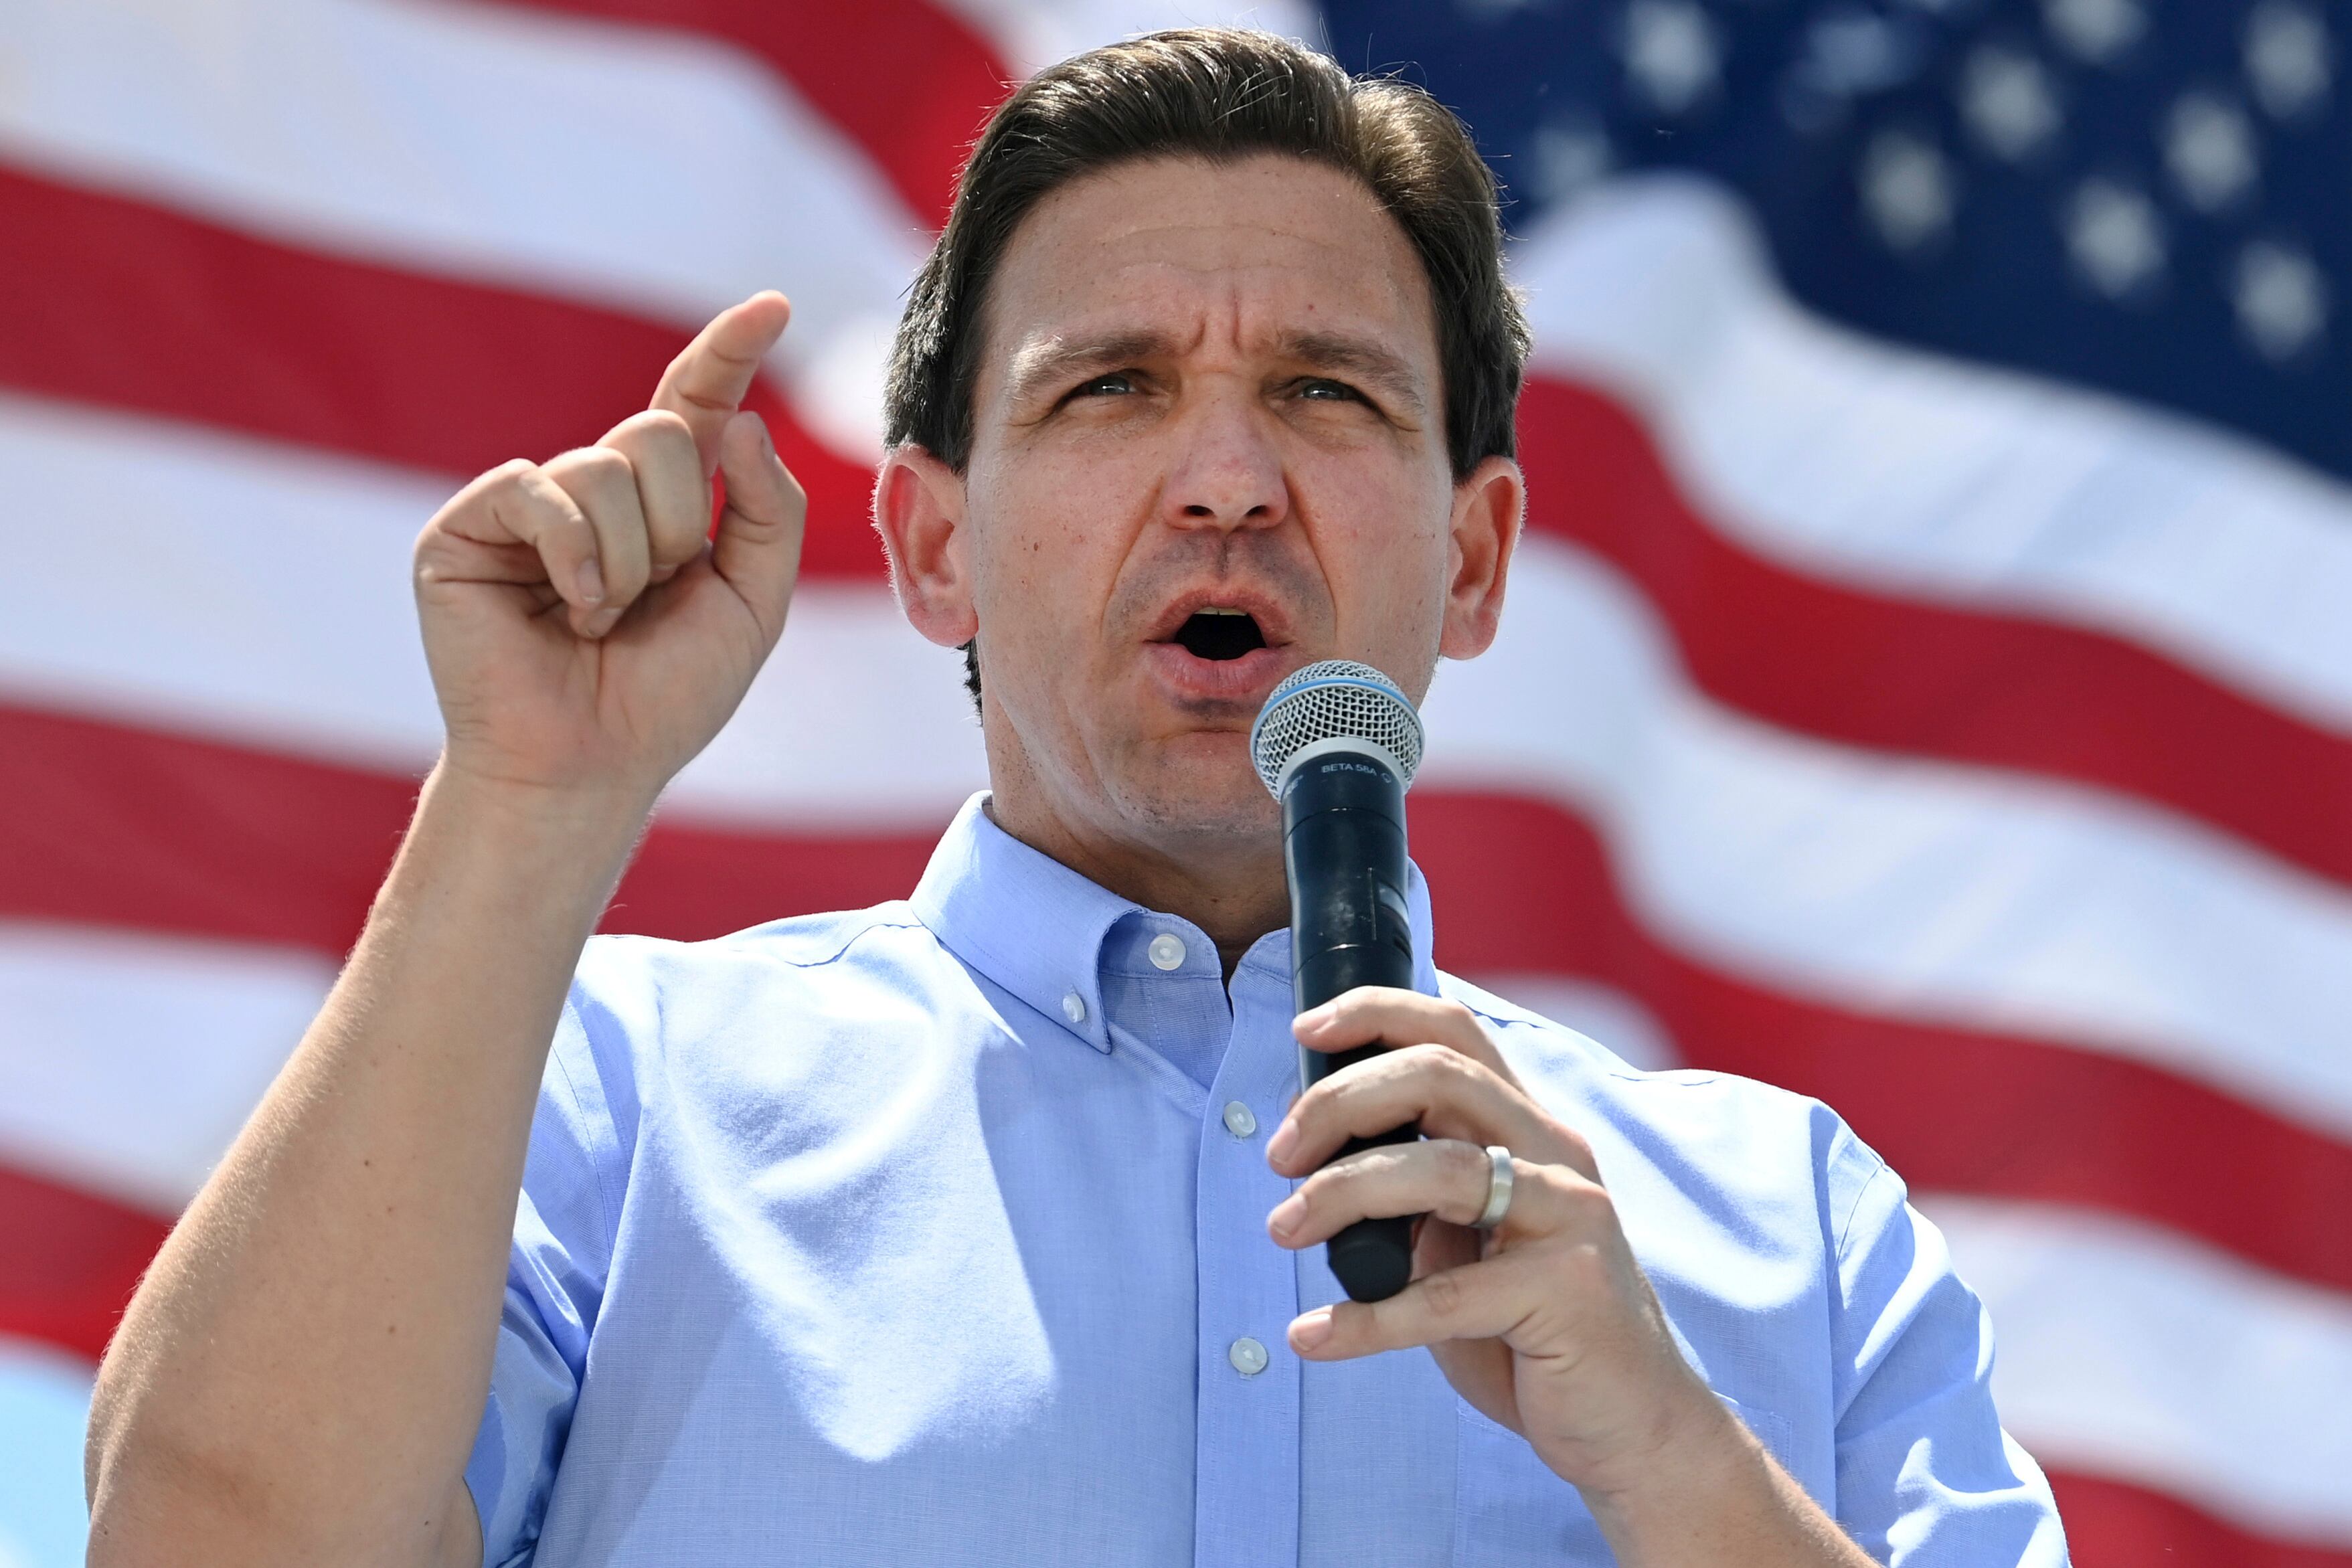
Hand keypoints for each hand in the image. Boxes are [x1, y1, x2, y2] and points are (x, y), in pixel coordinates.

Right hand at [413, 293, 805, 809]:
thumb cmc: (666, 696)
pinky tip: (570, 612)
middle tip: (654, 595)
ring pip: (606, 465)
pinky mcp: (468, 526)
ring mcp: (528, 504)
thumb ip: (769, 509)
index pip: (696, 405)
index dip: (728, 350)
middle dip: (681, 524)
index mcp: (660, 502)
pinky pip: (541, 491)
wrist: (590, 763)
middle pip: (660, 432)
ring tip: (603, 619)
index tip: (773, 306)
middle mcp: (592, 490)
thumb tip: (738, 418)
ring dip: (630, 560)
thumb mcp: (754, 602)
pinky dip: (577, 558)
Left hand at [1262, 990, 1730, 1502]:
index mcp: (1528, 1129)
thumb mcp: (1465, 1241)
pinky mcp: (1568, 1293)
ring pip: (1442, 1170)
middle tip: (1280, 1155)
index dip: (1378, 1014)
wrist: (1632, 1421)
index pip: (1456, 1032)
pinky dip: (1367, 1317)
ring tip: (1284, 1230)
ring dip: (1342, 1193)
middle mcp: (1556, 1155)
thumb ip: (1410, 1191)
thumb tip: (1313, 1142)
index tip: (1307, 1030)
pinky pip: (1446, 1296)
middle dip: (1343, 1101)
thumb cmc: (1532, 1328)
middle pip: (1440, 1077)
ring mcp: (1570, 1219)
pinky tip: (1314, 1335)